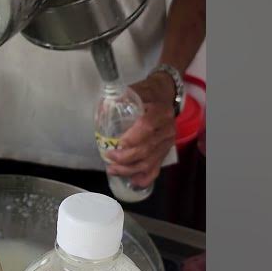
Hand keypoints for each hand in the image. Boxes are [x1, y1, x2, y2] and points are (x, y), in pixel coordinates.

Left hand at [106, 72, 176, 187]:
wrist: (165, 96)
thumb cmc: (148, 93)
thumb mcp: (137, 89)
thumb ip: (121, 97)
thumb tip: (103, 107)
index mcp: (161, 111)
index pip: (147, 126)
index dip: (132, 137)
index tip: (117, 143)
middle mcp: (167, 129)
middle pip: (147, 148)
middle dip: (126, 157)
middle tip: (109, 157)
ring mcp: (167, 143)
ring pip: (149, 162)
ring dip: (130, 169)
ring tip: (113, 169)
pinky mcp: (165, 152)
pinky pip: (156, 169)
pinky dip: (144, 177)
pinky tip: (132, 181)